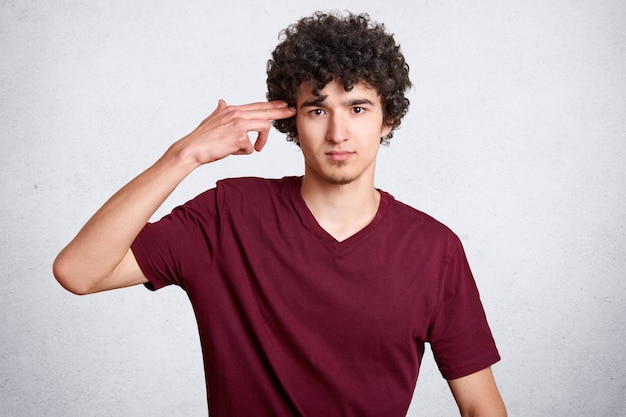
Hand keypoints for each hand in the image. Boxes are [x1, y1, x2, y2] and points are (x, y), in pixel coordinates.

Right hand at [175, 99, 295, 166]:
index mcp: (232, 110)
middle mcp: (236, 113)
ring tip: (257, 148)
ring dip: (262, 140)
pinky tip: (233, 152)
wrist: (192, 149)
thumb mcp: (212, 119)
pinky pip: (250, 147)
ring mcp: (238, 124)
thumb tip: (222, 101)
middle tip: (293, 111)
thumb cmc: (202, 138)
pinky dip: (244, 152)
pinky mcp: (239, 137)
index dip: (271, 105)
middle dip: (281, 112)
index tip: (283, 104)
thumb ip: (220, 110)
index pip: (257, 106)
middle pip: (265, 111)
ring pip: (263, 126)